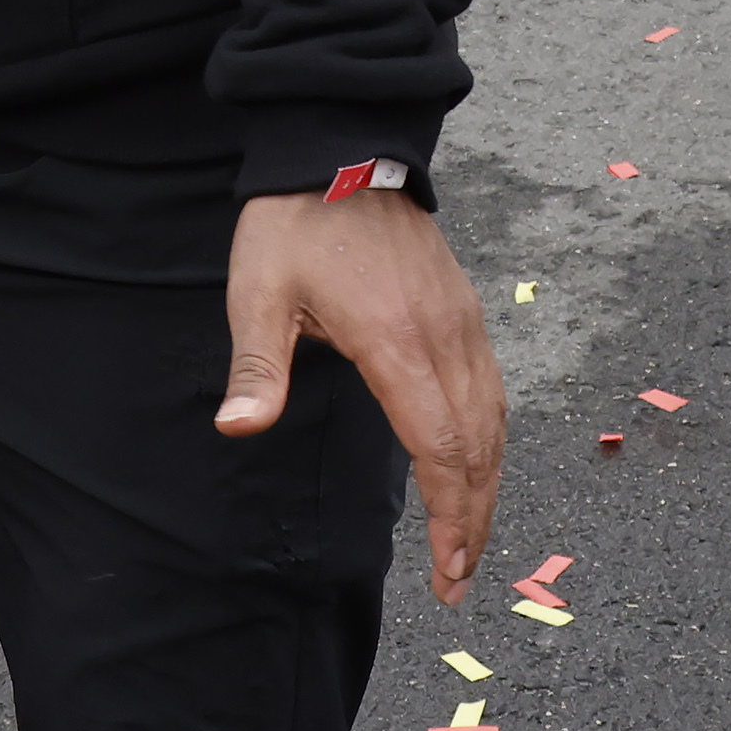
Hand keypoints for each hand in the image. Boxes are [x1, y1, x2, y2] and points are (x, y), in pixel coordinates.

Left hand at [216, 189, 504, 599]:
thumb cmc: (294, 222)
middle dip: (473, 518)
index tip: (446, 568)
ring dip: (487, 486)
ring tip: (470, 541)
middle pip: (478, 446)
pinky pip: (492, 389)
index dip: (449, 513)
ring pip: (494, 420)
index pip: (440, 445)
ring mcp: (461, 322)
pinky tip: (475, 469)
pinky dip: (490, 442)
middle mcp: (442, 336)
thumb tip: (236, 428)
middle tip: (457, 580)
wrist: (342, 149)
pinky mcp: (463, 311)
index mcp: (394, 340)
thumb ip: (257, 365)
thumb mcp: (258, 291)